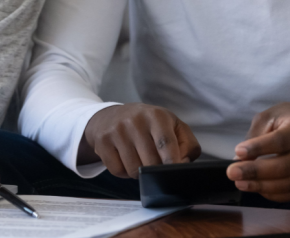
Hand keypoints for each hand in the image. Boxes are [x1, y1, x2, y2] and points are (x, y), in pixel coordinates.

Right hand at [79, 103, 200, 178]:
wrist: (110, 117)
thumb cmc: (148, 124)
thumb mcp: (172, 126)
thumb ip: (187, 144)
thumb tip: (183, 163)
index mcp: (156, 116)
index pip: (166, 144)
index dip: (172, 162)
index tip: (174, 173)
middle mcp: (135, 121)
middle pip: (150, 163)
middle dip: (156, 170)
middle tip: (155, 163)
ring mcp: (116, 131)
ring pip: (134, 170)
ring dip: (139, 173)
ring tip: (140, 160)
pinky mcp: (102, 142)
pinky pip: (117, 171)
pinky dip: (124, 172)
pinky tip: (125, 160)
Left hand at [226, 102, 289, 201]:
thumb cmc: (286, 119)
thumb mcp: (268, 117)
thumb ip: (255, 137)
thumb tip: (239, 161)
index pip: (281, 140)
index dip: (259, 148)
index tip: (238, 151)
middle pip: (285, 166)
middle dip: (255, 172)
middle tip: (232, 172)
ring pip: (289, 183)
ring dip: (261, 186)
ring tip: (240, 183)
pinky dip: (273, 194)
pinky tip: (257, 188)